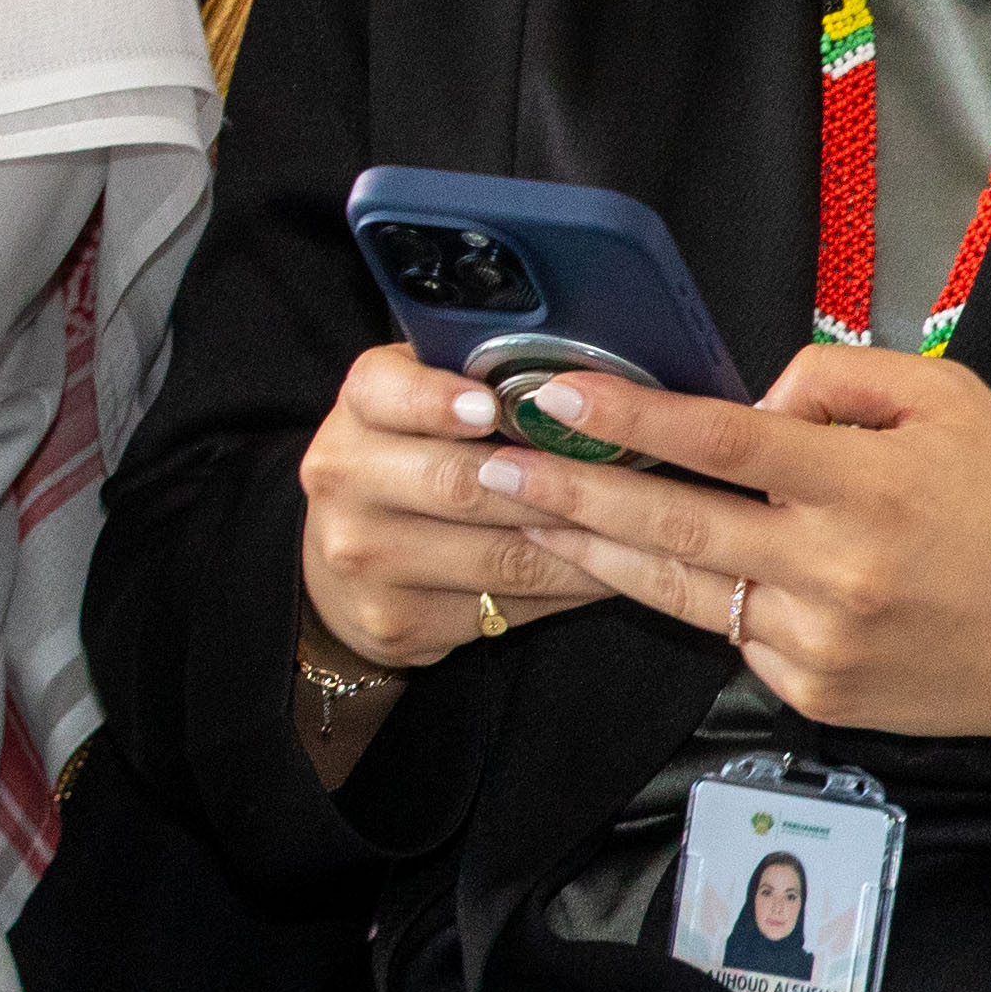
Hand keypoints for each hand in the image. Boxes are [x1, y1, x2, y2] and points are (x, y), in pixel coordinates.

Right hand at [297, 344, 618, 672]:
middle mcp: (342, 477)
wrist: (352, 565)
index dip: (437, 401)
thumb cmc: (423, 458)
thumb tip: (589, 371)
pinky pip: (507, 606)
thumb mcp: (435, 400)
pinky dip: (572, 589)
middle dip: (561, 484)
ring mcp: (362, 555)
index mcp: (360, 407)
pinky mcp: (394, 620)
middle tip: (634, 477)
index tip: (491, 407)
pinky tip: (614, 571)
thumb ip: (486, 375)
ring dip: (586, 543)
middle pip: (462, 484)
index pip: (385, 390)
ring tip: (647, 527)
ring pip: (501, 555)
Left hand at [464, 346, 990, 772]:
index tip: (555, 395)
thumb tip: (748, 405)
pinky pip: (732, 632)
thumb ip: (842, 381)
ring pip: (678, 587)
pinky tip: (677, 566)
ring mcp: (817, 640)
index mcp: (869, 486)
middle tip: (493, 464)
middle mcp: (834, 569)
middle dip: (569, 490)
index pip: (725, 441)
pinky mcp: (813, 691)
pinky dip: (702, 595)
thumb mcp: (954, 402)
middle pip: (671, 522)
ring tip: (530, 514)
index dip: (633, 415)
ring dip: (594, 548)